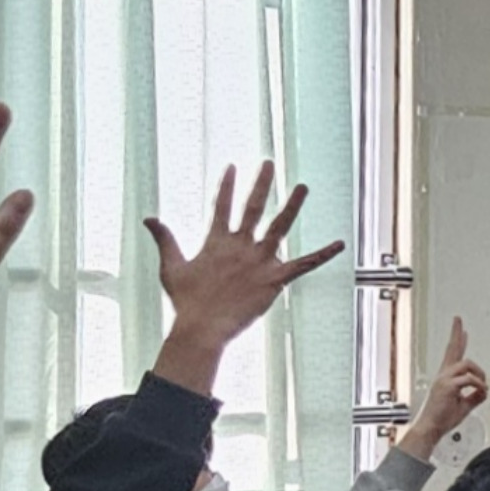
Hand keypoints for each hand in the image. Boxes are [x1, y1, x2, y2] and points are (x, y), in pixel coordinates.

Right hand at [146, 164, 346, 387]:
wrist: (203, 326)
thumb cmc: (187, 301)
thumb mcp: (171, 267)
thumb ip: (164, 240)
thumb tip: (150, 218)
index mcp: (217, 242)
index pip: (221, 206)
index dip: (227, 186)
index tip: (232, 167)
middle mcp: (240, 246)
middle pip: (253, 207)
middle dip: (261, 184)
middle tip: (269, 164)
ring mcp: (260, 260)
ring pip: (280, 226)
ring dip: (292, 205)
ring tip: (302, 186)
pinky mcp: (275, 278)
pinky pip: (304, 264)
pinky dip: (323, 254)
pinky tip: (339, 244)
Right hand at [402, 319, 487, 454]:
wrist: (431, 428)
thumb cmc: (443, 419)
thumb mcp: (465, 406)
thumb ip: (475, 397)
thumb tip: (485, 391)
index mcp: (446, 378)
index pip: (453, 355)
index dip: (459, 342)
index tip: (463, 331)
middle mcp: (443, 375)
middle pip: (452, 349)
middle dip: (456, 333)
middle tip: (458, 319)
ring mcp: (444, 379)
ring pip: (467, 364)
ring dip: (480, 373)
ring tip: (483, 385)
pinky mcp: (447, 386)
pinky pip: (469, 379)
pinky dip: (479, 385)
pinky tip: (481, 392)